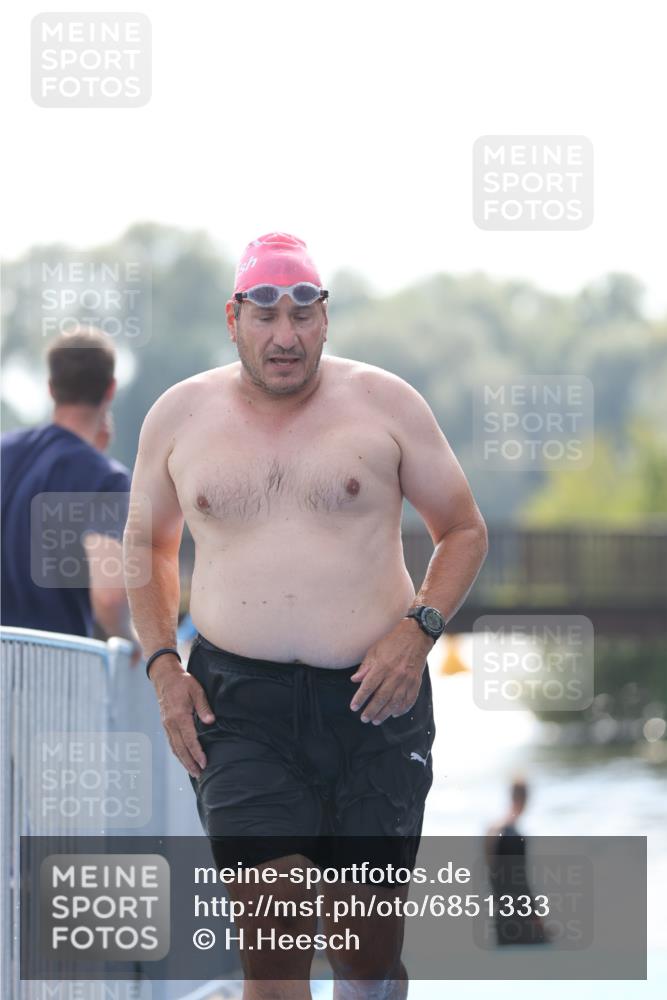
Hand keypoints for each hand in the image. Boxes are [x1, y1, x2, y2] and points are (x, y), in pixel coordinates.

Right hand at [151, 656, 214, 777]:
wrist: (164, 677)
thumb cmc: (183, 681)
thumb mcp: (196, 690)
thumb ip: (203, 707)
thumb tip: (211, 722)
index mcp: (179, 716)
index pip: (189, 739)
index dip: (197, 752)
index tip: (204, 763)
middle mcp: (171, 723)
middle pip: (180, 748)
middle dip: (190, 763)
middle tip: (199, 775)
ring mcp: (166, 725)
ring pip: (175, 747)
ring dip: (184, 761)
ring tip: (193, 772)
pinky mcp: (166, 724)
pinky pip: (172, 742)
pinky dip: (178, 753)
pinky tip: (184, 759)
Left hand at [349, 619, 432, 724]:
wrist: (416, 636)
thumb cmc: (392, 642)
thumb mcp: (374, 650)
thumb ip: (365, 667)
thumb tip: (355, 680)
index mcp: (382, 665)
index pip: (368, 686)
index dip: (360, 698)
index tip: (354, 707)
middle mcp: (395, 674)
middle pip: (381, 697)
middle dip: (371, 710)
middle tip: (364, 719)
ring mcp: (407, 679)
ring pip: (395, 702)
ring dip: (385, 713)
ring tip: (376, 721)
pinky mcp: (416, 682)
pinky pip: (409, 700)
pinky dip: (402, 709)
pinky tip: (394, 714)